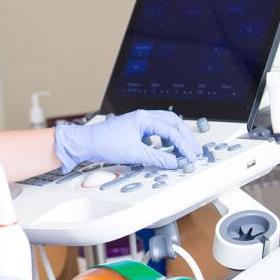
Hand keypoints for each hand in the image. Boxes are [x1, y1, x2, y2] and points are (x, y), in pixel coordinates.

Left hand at [53, 109, 201, 172]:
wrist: (85, 143)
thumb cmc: (104, 143)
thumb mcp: (134, 153)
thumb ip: (157, 158)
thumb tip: (174, 162)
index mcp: (144, 118)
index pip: (172, 131)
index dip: (184, 145)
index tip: (191, 157)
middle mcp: (143, 117)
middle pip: (172, 123)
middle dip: (185, 137)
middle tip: (194, 151)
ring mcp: (138, 122)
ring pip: (164, 125)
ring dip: (176, 136)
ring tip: (183, 149)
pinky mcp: (134, 129)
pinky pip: (155, 131)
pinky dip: (164, 139)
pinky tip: (166, 148)